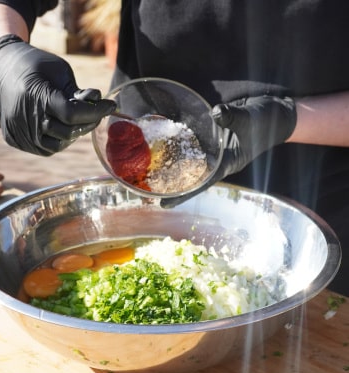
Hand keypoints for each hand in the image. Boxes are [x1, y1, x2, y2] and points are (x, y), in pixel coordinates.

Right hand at [0, 35, 115, 155]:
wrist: (2, 68)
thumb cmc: (37, 66)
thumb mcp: (60, 71)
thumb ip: (78, 92)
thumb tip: (99, 105)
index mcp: (37, 95)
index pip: (73, 114)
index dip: (96, 112)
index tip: (111, 106)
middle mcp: (25, 116)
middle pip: (68, 133)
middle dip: (88, 123)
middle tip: (97, 114)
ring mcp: (18, 130)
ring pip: (57, 146)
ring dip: (73, 136)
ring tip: (78, 122)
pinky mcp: (14, 138)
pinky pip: (43, 149)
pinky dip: (58, 142)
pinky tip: (62, 128)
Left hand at [161, 95, 296, 207]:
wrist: (277, 113)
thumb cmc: (267, 120)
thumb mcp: (249, 119)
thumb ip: (232, 117)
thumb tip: (214, 113)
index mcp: (228, 163)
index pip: (203, 183)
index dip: (184, 194)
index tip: (165, 204)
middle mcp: (220, 160)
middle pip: (194, 177)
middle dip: (174, 185)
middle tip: (150, 190)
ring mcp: (216, 150)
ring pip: (193, 163)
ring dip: (176, 168)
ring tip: (152, 174)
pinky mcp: (214, 139)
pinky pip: (196, 147)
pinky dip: (183, 149)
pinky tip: (167, 148)